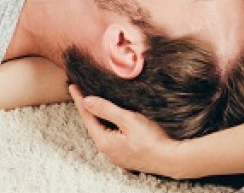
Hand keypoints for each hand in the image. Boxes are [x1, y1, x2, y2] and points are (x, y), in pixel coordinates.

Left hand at [69, 85, 183, 178]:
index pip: (87, 116)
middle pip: (92, 124)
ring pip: (102, 130)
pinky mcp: (125, 155)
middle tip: (81, 91)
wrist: (171, 159)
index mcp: (104, 141)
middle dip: (87, 108)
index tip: (73, 86)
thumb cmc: (151, 139)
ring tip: (93, 102)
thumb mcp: (128, 119)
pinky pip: (110, 136)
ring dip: (97, 116)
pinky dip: (107, 124)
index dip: (80, 99)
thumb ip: (106, 109)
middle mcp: (106, 150)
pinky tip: (111, 118)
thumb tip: (87, 101)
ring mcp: (116, 155)